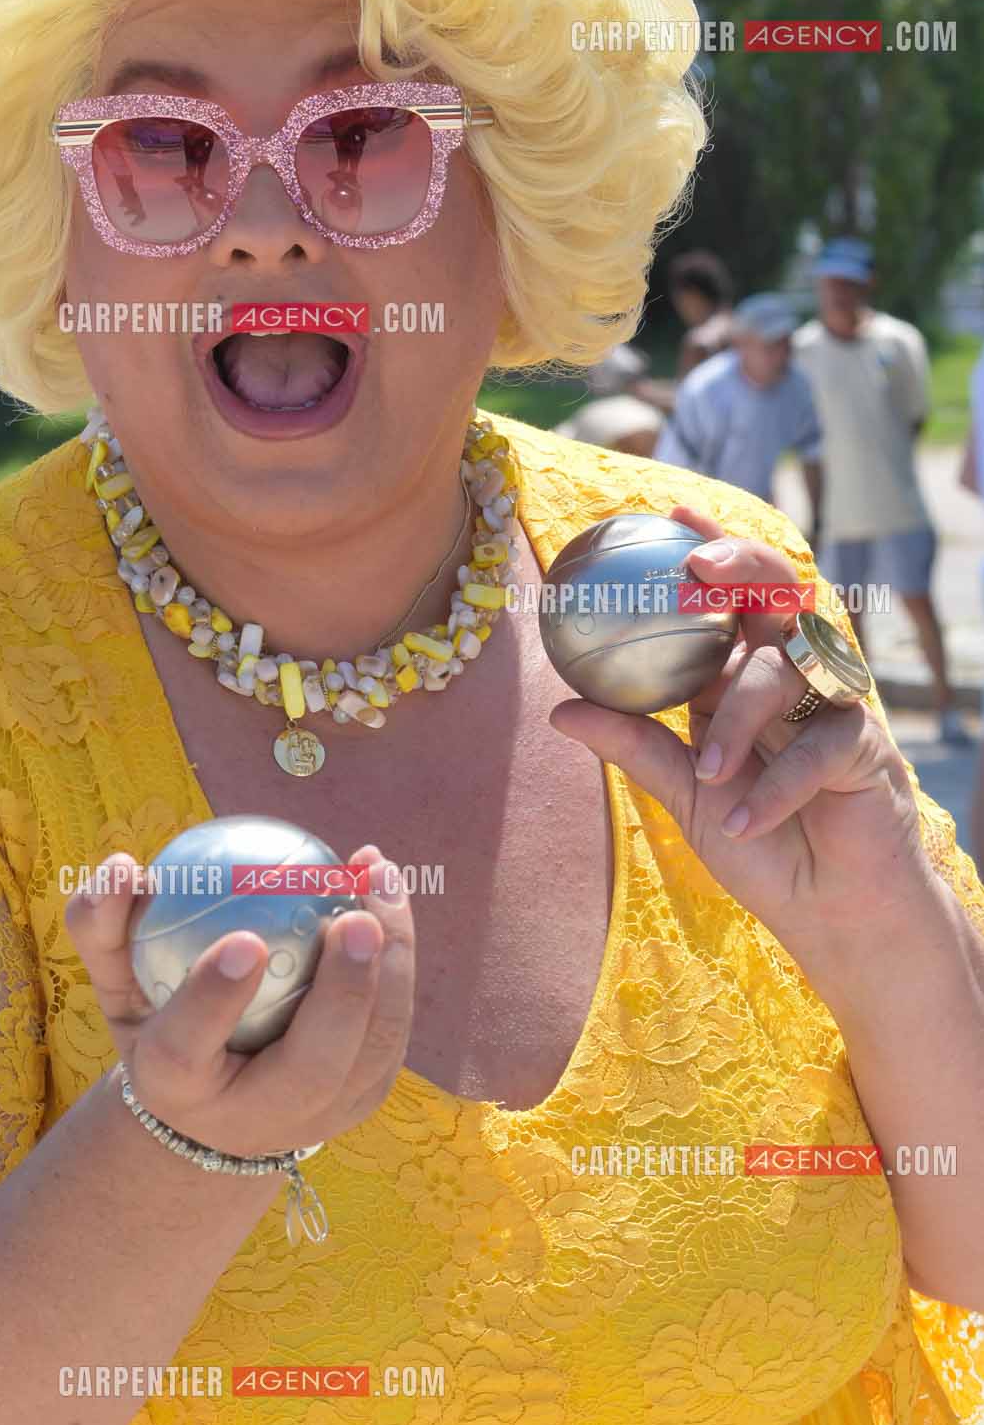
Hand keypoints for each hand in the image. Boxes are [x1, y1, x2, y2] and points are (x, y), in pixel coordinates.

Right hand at [65, 844, 415, 1155]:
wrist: (209, 1112)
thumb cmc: (154, 1018)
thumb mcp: (115, 980)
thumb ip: (103, 923)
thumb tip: (123, 864)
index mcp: (177, 1088)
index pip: (187, 1049)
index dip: (213, 1000)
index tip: (242, 940)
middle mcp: (253, 1116)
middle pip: (310, 1067)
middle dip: (342, 997)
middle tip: (353, 920)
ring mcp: (319, 1116)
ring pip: (371, 1048)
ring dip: (389, 963)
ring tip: (378, 878)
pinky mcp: (363, 1098)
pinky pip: (392, 1025)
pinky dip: (398, 956)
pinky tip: (383, 883)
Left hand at [547, 506, 933, 969]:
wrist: (827, 912)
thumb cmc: (757, 842)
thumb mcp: (682, 791)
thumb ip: (632, 744)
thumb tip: (558, 710)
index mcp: (744, 674)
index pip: (731, 595)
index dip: (710, 544)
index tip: (670, 511)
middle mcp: (790, 676)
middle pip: (778, 594)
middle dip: (742, 566)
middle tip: (698, 566)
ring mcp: (832, 705)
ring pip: (787, 669)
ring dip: (742, 718)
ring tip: (709, 773)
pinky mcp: (866, 746)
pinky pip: (817, 746)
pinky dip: (776, 786)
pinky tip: (745, 820)